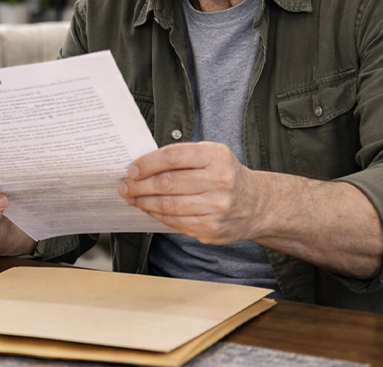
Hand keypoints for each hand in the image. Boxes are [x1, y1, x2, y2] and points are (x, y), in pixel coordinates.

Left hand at [118, 142, 263, 244]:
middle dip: (139, 185)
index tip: (132, 169)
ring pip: (169, 205)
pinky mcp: (213, 228)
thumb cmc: (227, 175)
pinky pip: (176, 222)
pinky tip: (149, 209)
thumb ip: (182, 157)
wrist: (257, 204)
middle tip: (125, 186)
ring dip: (144, 202)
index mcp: (216, 157)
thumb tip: (143, 165)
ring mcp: (217, 207)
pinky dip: (157, 215)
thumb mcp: (212, 155)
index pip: (173, 157)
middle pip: (167, 182)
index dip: (147, 163)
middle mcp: (219, 181)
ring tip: (132, 198)